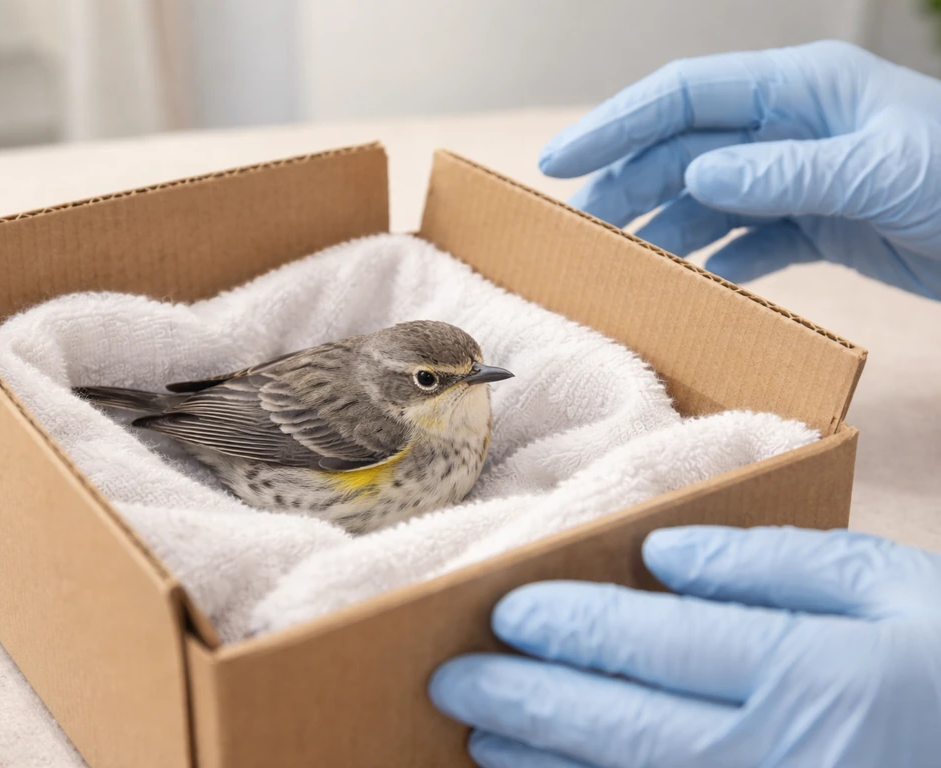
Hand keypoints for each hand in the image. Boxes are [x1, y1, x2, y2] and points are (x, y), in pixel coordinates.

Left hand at [430, 526, 940, 767]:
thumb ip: (772, 566)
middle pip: (626, 726)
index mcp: (813, 674)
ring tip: (480, 732)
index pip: (660, 643)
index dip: (574, 625)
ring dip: (547, 762)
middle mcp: (780, 754)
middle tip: (451, 677)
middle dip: (529, 699)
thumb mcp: (885, 585)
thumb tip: (663, 556)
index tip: (506, 609)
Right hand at [539, 40, 940, 299]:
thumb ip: (780, 173)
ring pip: (704, 199)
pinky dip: (711, 262)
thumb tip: (694, 178)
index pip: (683, 96)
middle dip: (627, 188)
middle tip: (580, 236)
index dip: (615, 124)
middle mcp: (787, 126)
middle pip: (681, 151)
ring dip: (661, 231)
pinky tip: (685, 287)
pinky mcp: (814, 222)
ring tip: (619, 267)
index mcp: (796, 88)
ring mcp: (797, 176)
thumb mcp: (873, 168)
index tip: (561, 161)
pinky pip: (743, 240)